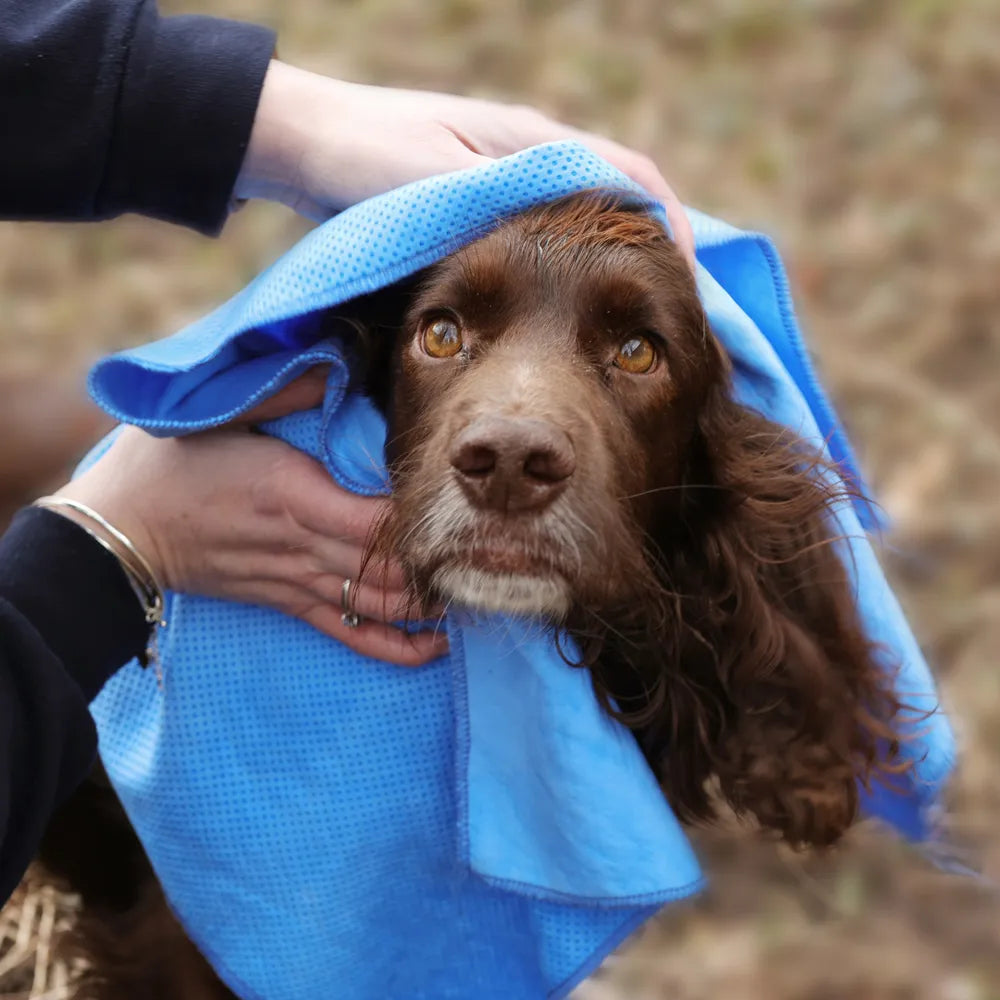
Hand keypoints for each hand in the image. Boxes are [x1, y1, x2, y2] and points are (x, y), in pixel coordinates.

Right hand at [54, 374, 446, 666]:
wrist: (118, 533)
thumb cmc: (166, 464)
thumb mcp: (220, 409)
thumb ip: (289, 386)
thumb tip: (348, 359)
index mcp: (293, 494)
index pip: (378, 519)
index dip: (423, 520)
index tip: (463, 506)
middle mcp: (303, 546)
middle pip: (390, 565)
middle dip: (444, 566)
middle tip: (497, 555)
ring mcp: (296, 582)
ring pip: (379, 603)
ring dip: (431, 604)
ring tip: (479, 593)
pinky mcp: (287, 603)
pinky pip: (349, 634)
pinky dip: (395, 646)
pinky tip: (436, 647)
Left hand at [236, 61, 695, 268]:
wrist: (310, 145)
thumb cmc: (367, 159)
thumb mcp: (438, 182)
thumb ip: (503, 200)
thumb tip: (573, 230)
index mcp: (532, 144)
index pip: (628, 179)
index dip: (668, 226)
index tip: (687, 278)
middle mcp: (531, 157)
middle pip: (618, 201)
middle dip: (654, 248)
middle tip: (674, 308)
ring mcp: (510, 180)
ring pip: (586, 220)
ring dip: (618, 258)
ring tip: (638, 315)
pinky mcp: (486, 204)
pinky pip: (551, 234)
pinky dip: (577, 263)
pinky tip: (577, 301)